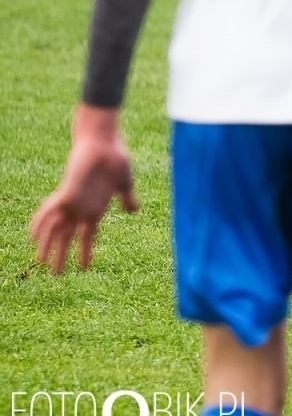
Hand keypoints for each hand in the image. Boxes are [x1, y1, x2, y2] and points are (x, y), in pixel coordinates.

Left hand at [29, 104, 137, 273]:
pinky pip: (48, 211)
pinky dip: (40, 223)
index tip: (84, 268)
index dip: (85, 253)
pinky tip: (32, 236)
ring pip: (55, 229)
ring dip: (48, 246)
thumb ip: (127, 198)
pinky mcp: (66, 192)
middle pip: (67, 238)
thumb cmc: (116, 160)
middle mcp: (81, 209)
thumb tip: (134, 211)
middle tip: (56, 274)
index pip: (87, 237)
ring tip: (40, 262)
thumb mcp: (125, 183)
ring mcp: (72, 202)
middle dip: (62, 256)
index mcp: (96, 209)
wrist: (104, 141)